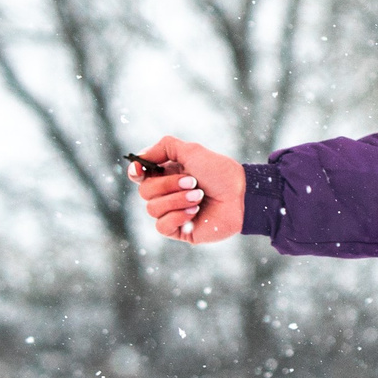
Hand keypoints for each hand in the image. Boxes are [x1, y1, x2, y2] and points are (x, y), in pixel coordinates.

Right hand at [129, 135, 245, 244]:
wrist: (242, 195)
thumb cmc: (220, 172)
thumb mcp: (192, 151)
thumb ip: (164, 147)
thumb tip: (139, 159)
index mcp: (167, 174)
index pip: (139, 176)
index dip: (136, 173)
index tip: (140, 170)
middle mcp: (167, 194)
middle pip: (144, 192)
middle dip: (168, 185)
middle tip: (193, 182)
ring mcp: (173, 213)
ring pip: (152, 209)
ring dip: (177, 200)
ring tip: (200, 196)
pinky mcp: (180, 230)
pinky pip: (162, 226)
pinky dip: (176, 217)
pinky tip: (194, 212)